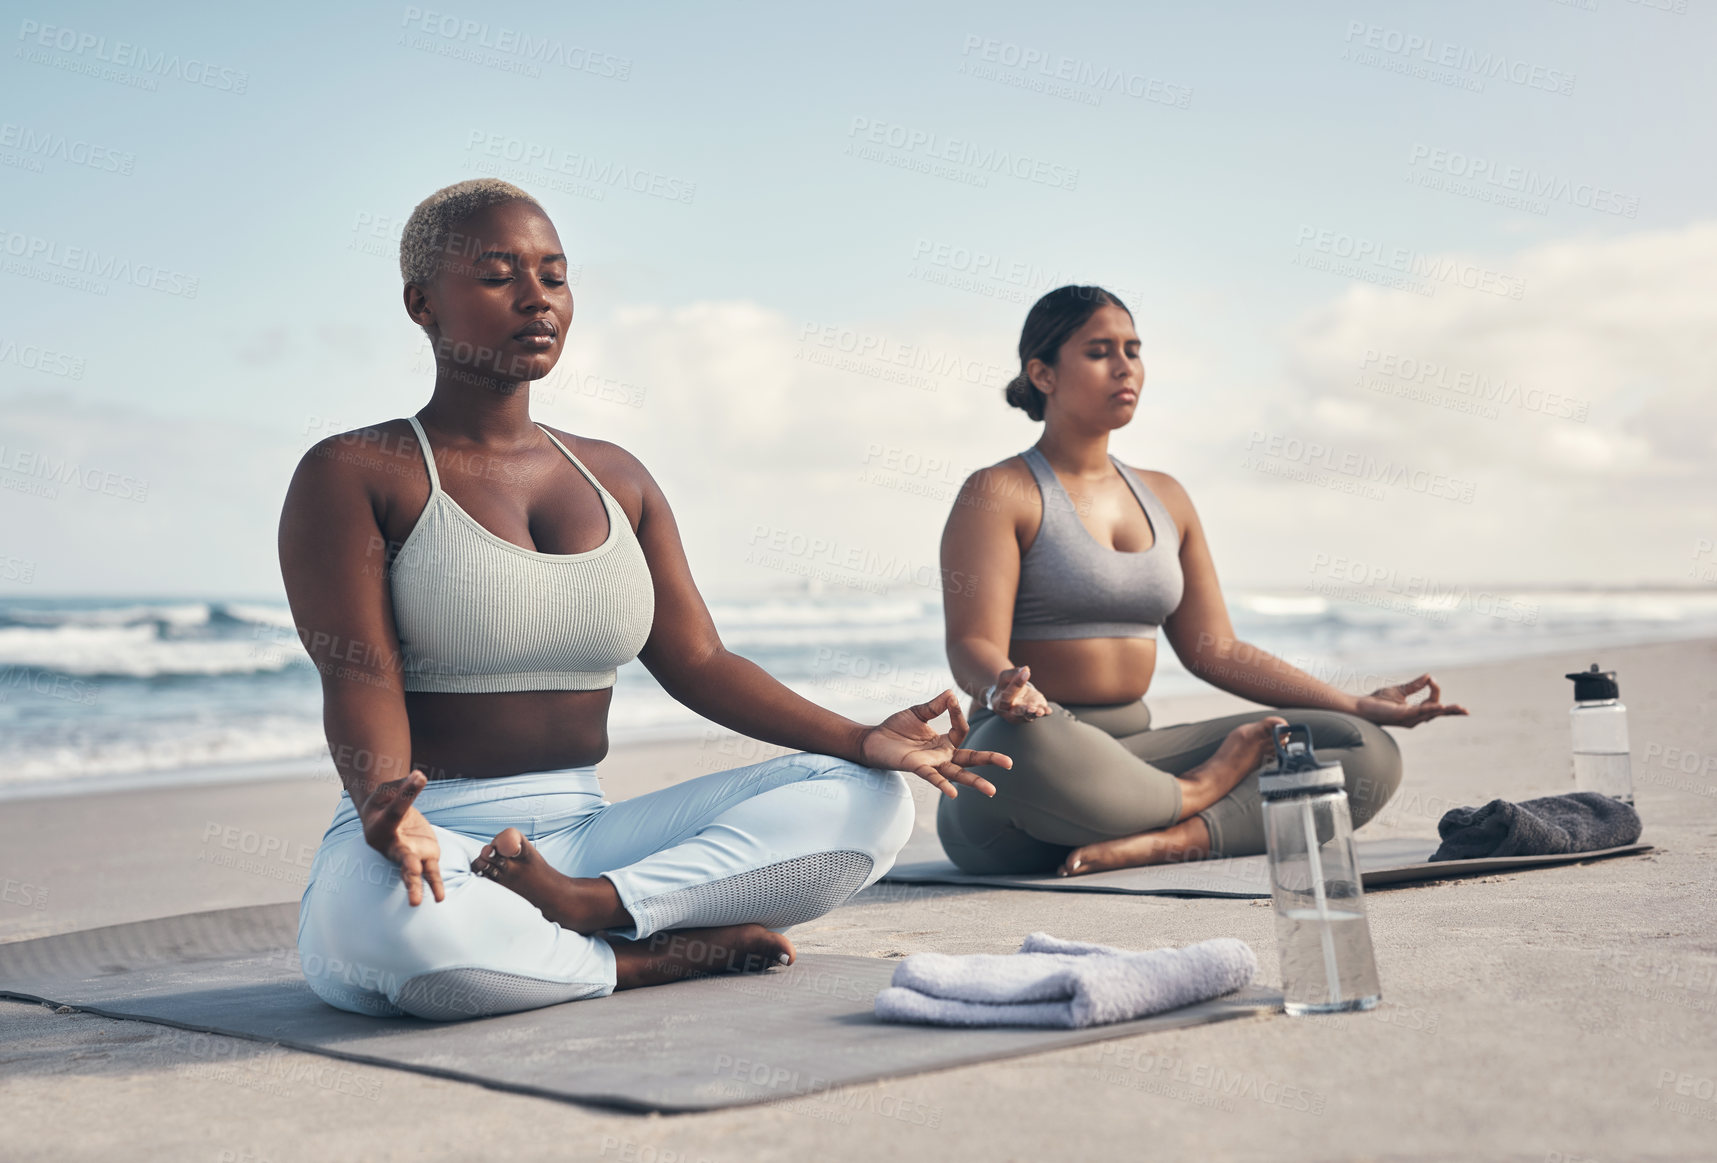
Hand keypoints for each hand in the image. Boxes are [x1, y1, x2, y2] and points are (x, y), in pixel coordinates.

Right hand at [358, 769, 445, 906]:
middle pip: (401, 857)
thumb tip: (421, 776)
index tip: (419, 777)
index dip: (408, 792)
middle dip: (408, 868)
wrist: (380, 813)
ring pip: (412, 872)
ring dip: (415, 886)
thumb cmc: (382, 800)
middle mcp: (391, 845)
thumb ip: (405, 787)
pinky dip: (435, 884)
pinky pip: (430, 872)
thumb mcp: (389, 789)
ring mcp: (407, 854)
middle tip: (413, 873)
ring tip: (415, 903)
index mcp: (380, 826)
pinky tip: (439, 898)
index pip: (398, 809)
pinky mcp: (425, 856)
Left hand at [857, 689, 1011, 798]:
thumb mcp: (918, 713)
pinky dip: (943, 785)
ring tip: (992, 790)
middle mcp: (941, 755)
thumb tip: (950, 693)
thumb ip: (935, 706)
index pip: (961, 730)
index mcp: (943, 742)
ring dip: (974, 782)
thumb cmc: (895, 729)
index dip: (958, 714)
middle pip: (970, 758)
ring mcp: (931, 763)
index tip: (951, 700)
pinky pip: (933, 777)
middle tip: (1010, 764)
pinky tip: (954, 794)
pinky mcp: (917, 767)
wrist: (872, 740)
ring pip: (956, 774)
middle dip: (990, 760)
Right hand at [988, 665, 1050, 723]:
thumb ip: (1013, 673)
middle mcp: (1010, 713)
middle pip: (1017, 712)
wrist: (1012, 697)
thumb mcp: (1005, 678)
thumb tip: (1025, 669)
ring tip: (1040, 712)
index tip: (1026, 672)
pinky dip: (1044, 712)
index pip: (1007, 696)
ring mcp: (1022, 715)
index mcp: (999, 704)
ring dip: (1035, 713)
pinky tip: (1048, 711)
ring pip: (1029, 716)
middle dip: (1025, 711)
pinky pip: (1039, 714)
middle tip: (1031, 708)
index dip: (1016, 684)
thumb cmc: (1006, 686)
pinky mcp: (1033, 713)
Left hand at [1353, 674, 1468, 727]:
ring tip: (1458, 709)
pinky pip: (1418, 712)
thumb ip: (1415, 685)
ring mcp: (1409, 718)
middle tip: (1466, 711)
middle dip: (1452, 711)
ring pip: (1431, 713)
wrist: (1361, 707)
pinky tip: (1438, 706)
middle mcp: (1415, 718)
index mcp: (1415, 712)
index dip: (1435, 690)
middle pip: (1437, 713)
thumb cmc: (1378, 701)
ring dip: (1444, 710)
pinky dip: (1429, 709)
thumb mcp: (1400, 691)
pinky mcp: (1401, 715)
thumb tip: (1429, 677)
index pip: (1433, 702)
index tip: (1431, 679)